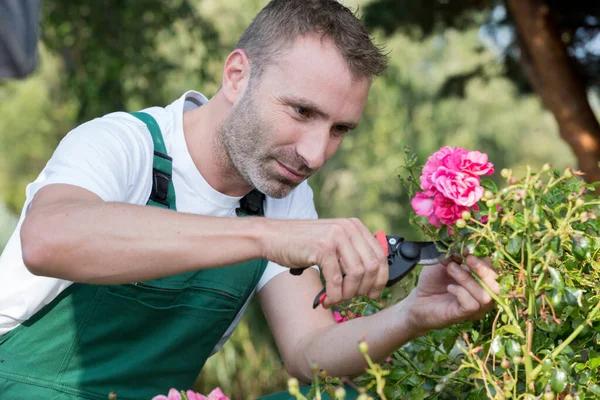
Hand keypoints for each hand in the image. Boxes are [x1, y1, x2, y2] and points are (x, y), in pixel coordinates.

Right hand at [262, 218, 387, 307]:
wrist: (272, 237)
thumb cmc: (301, 243)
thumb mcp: (332, 241)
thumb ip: (352, 252)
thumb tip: (374, 277)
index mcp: (355, 226)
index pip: (380, 255)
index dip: (380, 279)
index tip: (373, 293)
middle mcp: (348, 228)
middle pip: (372, 266)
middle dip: (365, 288)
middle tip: (353, 298)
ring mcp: (336, 236)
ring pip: (357, 274)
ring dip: (348, 293)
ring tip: (336, 299)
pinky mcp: (323, 248)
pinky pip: (336, 280)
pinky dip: (334, 295)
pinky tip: (327, 300)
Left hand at [404, 254, 499, 331]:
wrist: (417, 300)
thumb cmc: (433, 281)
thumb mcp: (443, 263)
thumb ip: (455, 255)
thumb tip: (467, 249)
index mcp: (480, 281)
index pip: (493, 271)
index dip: (483, 260)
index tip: (466, 251)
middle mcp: (482, 295)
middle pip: (496, 285)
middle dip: (482, 270)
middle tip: (466, 259)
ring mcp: (474, 308)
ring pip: (485, 295)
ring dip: (467, 279)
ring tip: (451, 270)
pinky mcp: (463, 315)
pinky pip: (472, 305)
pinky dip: (461, 292)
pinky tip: (450, 287)